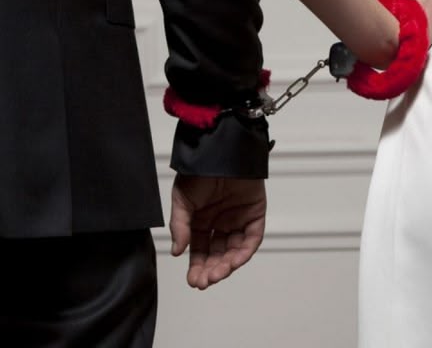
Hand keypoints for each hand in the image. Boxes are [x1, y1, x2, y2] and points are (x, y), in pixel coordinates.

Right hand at [169, 175, 266, 289]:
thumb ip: (180, 225)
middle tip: (206, 280)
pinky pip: (252, 238)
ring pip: (234, 250)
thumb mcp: (182, 199)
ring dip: (227, 264)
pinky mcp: (255, 214)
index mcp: (202, 220)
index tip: (194, 280)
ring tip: (218, 273)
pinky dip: (244, 251)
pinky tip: (233, 261)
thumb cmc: (199, 171)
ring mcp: (239, 219)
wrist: (220, 151)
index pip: (200, 250)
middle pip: (217, 254)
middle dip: (212, 269)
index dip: (197, 267)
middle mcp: (221, 222)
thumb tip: (176, 251)